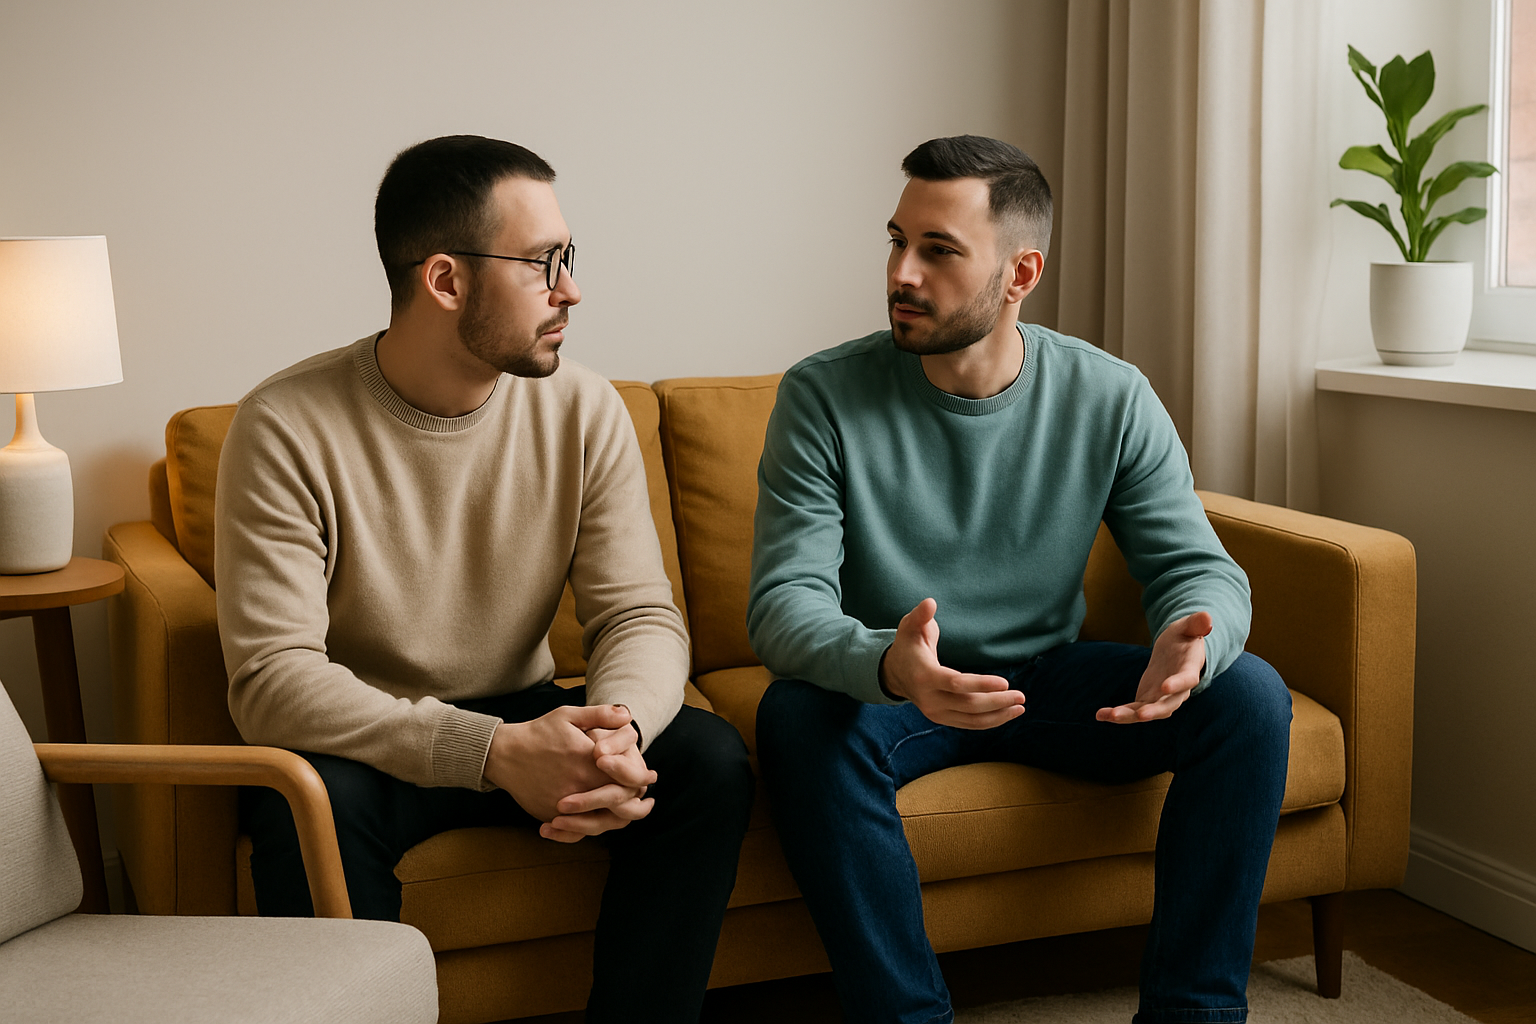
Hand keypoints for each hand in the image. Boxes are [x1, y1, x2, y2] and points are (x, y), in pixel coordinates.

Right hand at [482, 705, 651, 842]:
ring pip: (601, 822)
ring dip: (619, 819)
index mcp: (588, 763)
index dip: (641, 778)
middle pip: (619, 805)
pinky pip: (577, 831)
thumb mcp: (568, 716)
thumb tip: (627, 714)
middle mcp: (579, 788)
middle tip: (647, 801)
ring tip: (630, 814)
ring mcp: (564, 806)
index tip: (650, 776)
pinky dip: (592, 829)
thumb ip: (600, 715)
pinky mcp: (551, 816)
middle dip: (637, 804)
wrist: (503, 754)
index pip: (626, 778)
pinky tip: (601, 823)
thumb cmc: (538, 732)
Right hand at [879, 598, 1023, 728]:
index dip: (981, 684)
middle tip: (1020, 696)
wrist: (894, 673)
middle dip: (997, 702)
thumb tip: (931, 602)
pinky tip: (1006, 714)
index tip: (1006, 683)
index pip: (956, 684)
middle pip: (968, 705)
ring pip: (971, 719)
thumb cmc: (908, 645)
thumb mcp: (910, 626)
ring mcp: (935, 712)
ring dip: (998, 715)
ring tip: (1019, 708)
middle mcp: (929, 699)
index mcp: (924, 676)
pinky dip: (990, 721)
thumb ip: (921, 615)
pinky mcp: (942, 719)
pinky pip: (969, 724)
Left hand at [1096, 611, 1211, 723]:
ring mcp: (1161, 699)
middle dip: (1154, 711)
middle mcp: (1177, 691)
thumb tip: (1206, 617)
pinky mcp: (1147, 701)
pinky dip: (1117, 714)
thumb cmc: (1184, 637)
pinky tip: (1101, 715)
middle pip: (1168, 705)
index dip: (1177, 684)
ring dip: (1129, 716)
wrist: (1176, 652)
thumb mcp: (1188, 627)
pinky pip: (1133, 711)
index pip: (1187, 680)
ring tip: (1110, 715)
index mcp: (1189, 670)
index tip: (1165, 687)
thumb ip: (1196, 623)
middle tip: (1141, 715)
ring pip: (1147, 712)